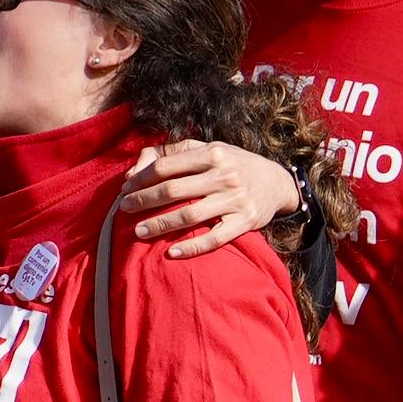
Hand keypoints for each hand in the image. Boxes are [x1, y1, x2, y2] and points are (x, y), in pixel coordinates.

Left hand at [127, 137, 300, 255]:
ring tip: (138, 231)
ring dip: (159, 225)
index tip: (126, 188)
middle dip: (143, 200)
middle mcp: (225, 176)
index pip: (166, 166)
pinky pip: (214, 238)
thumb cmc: (234, 164)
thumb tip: (137, 168)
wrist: (278, 183)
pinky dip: (192, 247)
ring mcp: (235, 200)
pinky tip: (171, 252)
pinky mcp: (245, 222)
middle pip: (172, 190)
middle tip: (124, 209)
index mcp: (213, 154)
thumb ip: (174, 152)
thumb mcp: (210, 149)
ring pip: (189, 215)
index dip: (141, 178)